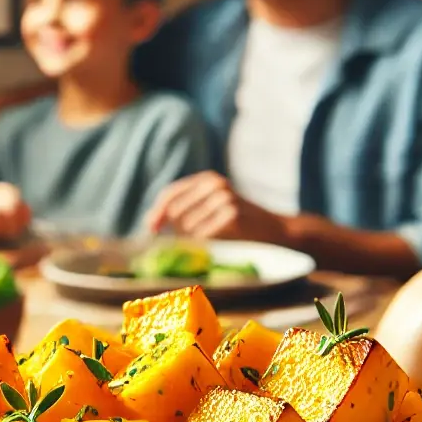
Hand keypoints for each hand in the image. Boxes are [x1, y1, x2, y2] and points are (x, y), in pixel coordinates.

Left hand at [146, 171, 288, 243]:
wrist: (272, 229)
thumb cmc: (235, 222)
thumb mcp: (208, 208)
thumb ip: (181, 210)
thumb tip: (148, 222)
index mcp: (205, 179)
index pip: (170, 193)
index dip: (157, 212)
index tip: (150, 229)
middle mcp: (214, 183)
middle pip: (175, 211)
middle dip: (178, 229)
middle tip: (195, 238)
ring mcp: (224, 197)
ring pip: (188, 226)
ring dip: (194, 238)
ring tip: (213, 236)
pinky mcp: (232, 213)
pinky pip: (203, 235)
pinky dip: (206, 243)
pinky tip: (220, 240)